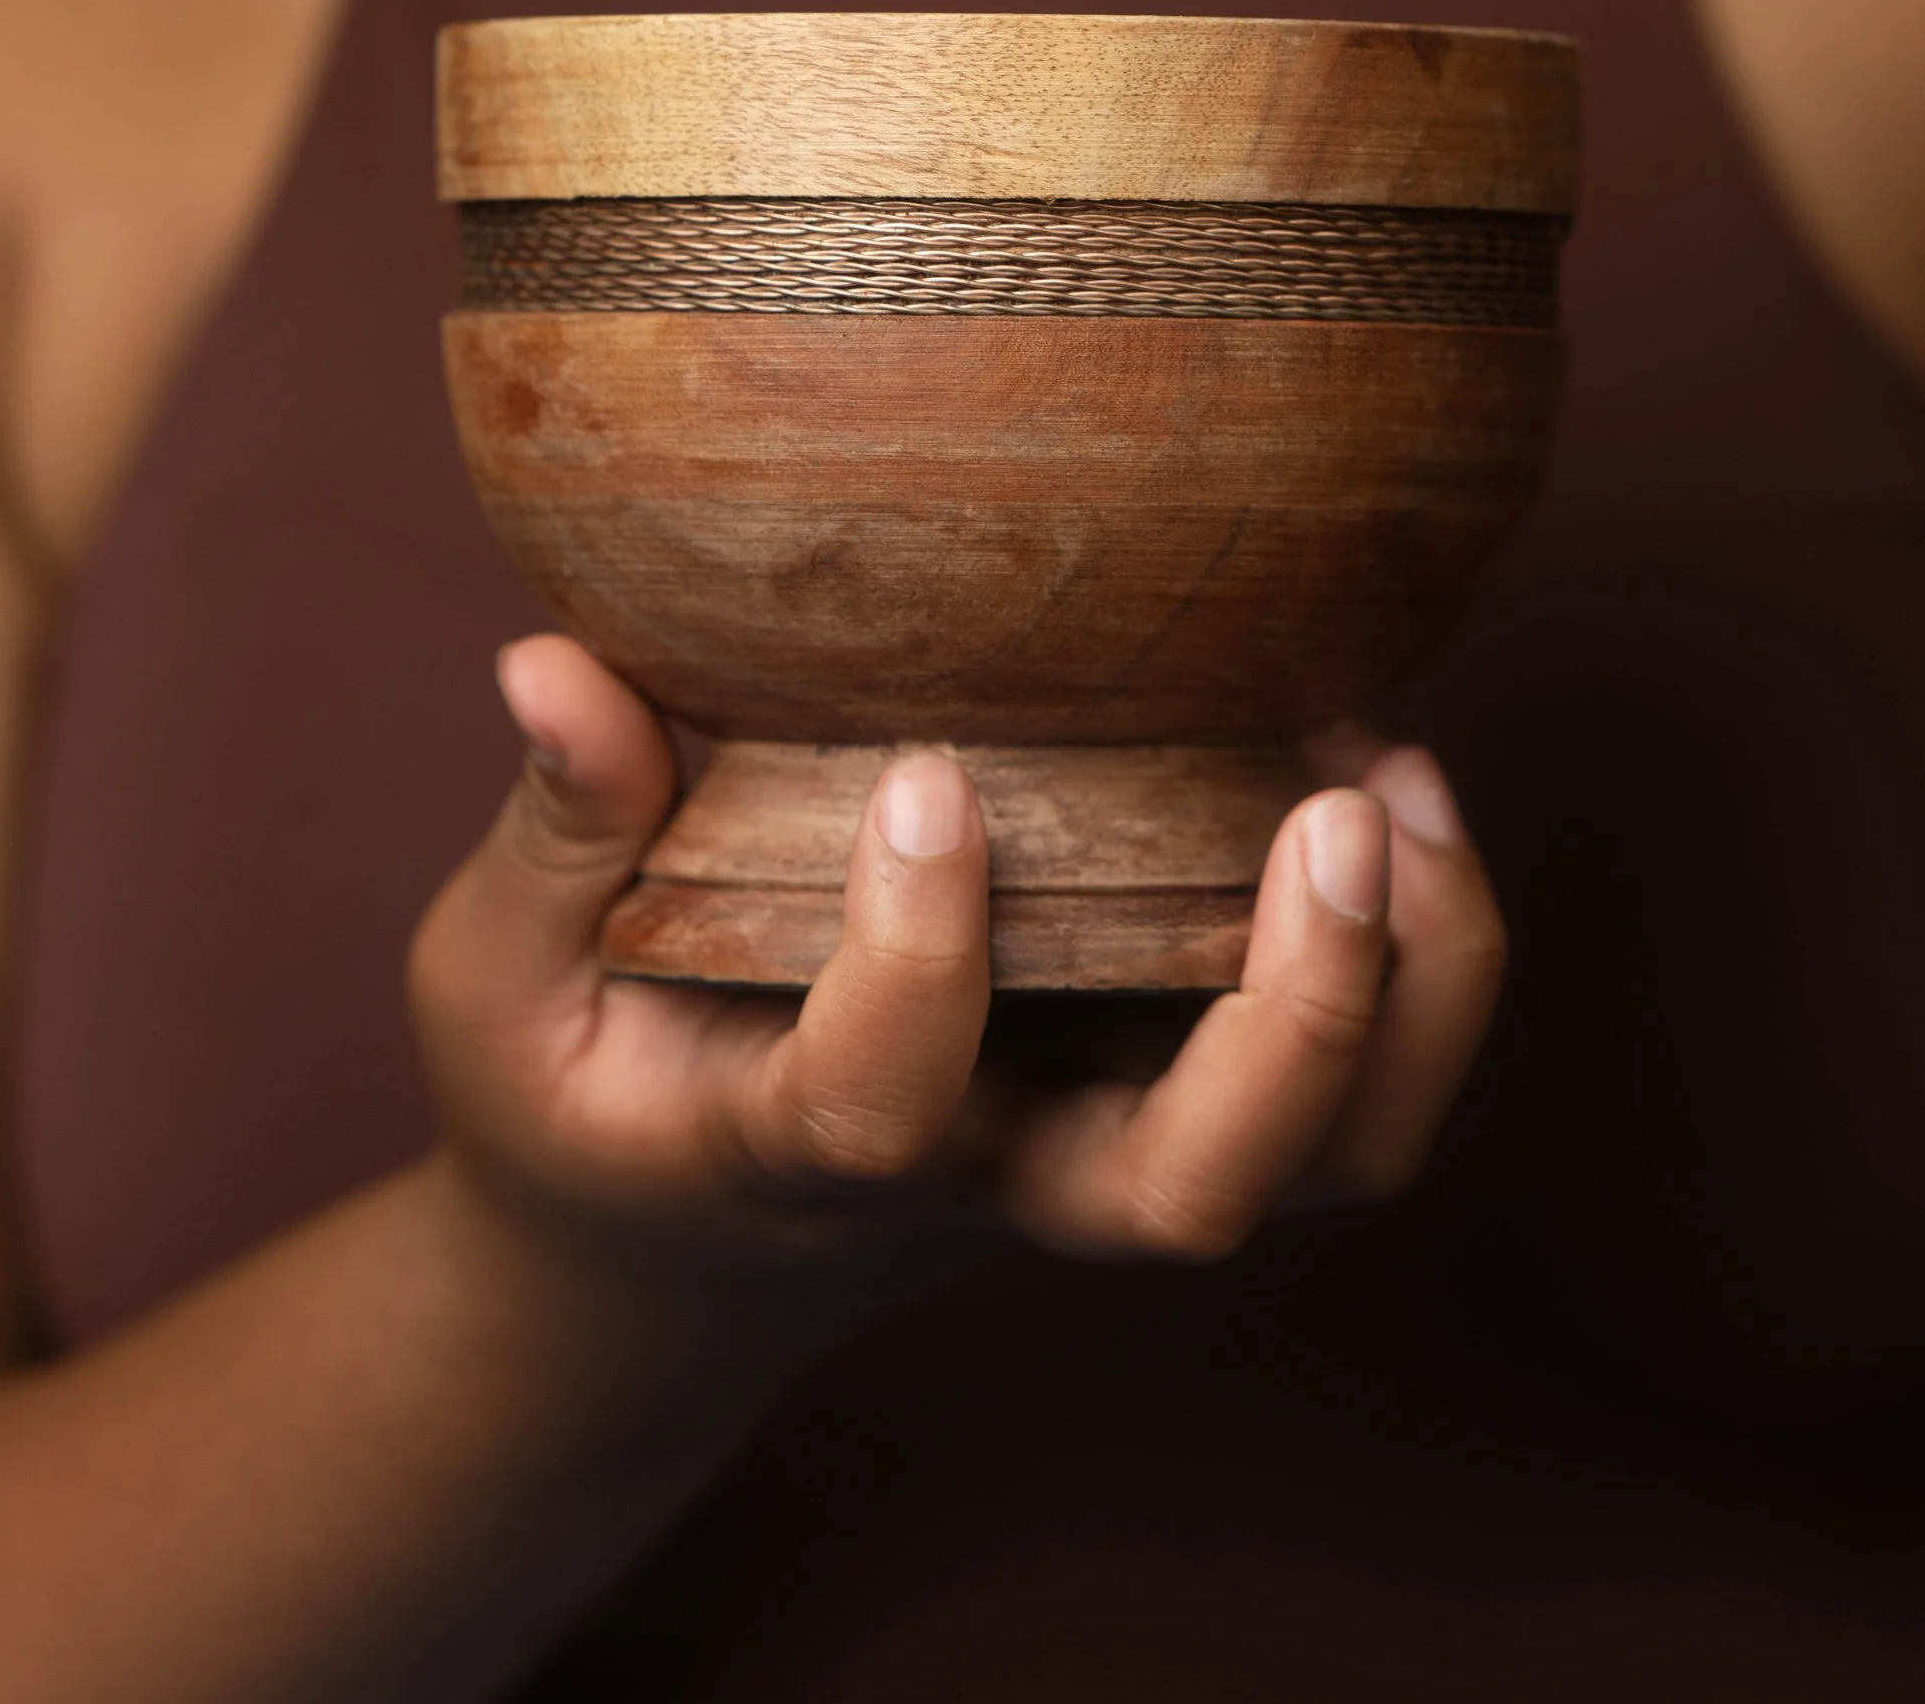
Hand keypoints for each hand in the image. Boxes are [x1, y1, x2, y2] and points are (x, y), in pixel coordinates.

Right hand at [411, 640, 1504, 1274]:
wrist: (661, 1266)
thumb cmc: (581, 1092)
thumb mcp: (504, 977)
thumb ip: (555, 831)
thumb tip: (550, 659)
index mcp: (794, 1153)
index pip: (879, 1105)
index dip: (920, 955)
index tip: (926, 771)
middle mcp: (981, 1176)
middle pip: (1190, 1191)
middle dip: (1298, 1019)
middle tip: (1330, 812)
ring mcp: (1091, 1146)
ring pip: (1319, 1163)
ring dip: (1409, 991)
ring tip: (1397, 777)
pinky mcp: (1154, 1092)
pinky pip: (1346, 1097)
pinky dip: (1420, 966)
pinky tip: (1397, 787)